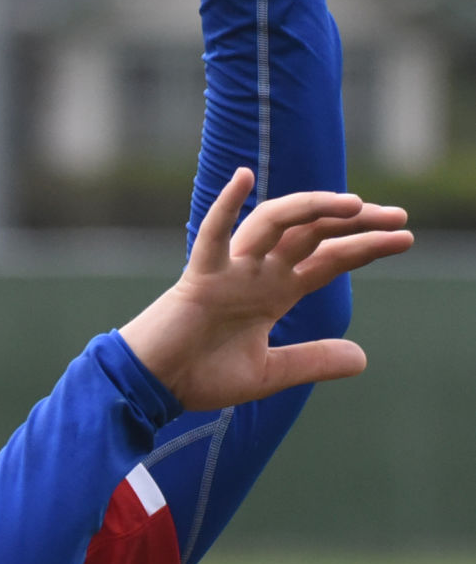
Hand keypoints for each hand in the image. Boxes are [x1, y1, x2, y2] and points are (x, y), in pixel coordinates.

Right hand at [119, 169, 412, 409]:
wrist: (156, 385)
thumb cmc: (202, 374)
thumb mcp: (270, 372)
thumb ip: (312, 360)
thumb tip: (363, 358)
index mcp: (274, 291)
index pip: (329, 259)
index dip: (366, 247)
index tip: (406, 237)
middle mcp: (258, 272)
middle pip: (313, 233)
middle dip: (355, 222)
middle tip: (397, 215)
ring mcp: (230, 270)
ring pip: (273, 224)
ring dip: (311, 209)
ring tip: (353, 204)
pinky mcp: (200, 276)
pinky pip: (213, 235)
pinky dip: (225, 206)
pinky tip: (243, 178)